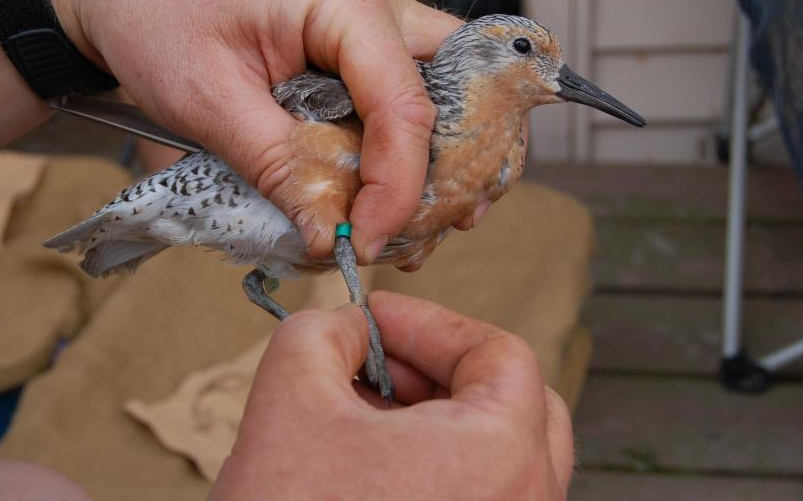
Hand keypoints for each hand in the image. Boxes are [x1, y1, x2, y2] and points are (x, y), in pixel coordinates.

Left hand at [44, 0, 461, 262]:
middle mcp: (374, 7)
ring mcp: (365, 27)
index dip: (398, 187)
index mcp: (346, 3)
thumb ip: (277, 168)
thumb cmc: (154, 14)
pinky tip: (384, 197)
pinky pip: (396, 99)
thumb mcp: (208, 101)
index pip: (406, 105)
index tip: (366, 243)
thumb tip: (328, 237)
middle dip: (450, 168)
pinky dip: (399, 150)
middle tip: (425, 233)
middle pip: (452, 91)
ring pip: (434, 97)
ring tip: (410, 228)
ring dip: (432, 164)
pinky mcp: (347, 50)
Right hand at [210, 292, 573, 499]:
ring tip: (361, 414)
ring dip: (433, 418)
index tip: (374, 320)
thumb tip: (347, 328)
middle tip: (377, 362)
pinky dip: (433, 467)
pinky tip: (368, 467)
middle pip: (513, 404)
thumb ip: (321, 332)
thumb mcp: (290, 396)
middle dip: (439, 369)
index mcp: (503, 455)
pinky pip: (476, 496)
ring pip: (495, 456)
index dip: (431, 324)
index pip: (500, 354)